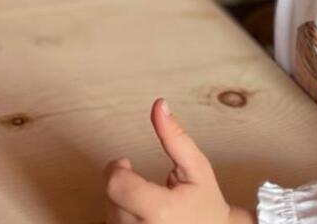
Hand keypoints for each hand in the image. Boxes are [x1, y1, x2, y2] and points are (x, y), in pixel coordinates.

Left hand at [105, 98, 254, 223]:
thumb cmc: (207, 207)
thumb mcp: (198, 168)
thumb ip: (175, 137)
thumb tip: (159, 105)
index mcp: (161, 211)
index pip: (116, 185)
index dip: (117, 170)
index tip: (126, 164)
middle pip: (110, 198)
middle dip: (122, 186)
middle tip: (144, 188)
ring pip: (109, 214)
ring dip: (120, 204)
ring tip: (146, 207)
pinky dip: (122, 218)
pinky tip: (141, 218)